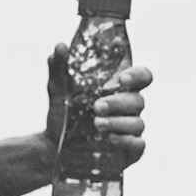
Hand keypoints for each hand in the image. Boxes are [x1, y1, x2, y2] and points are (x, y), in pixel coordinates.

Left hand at [44, 45, 152, 167]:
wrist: (53, 145)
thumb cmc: (64, 113)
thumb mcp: (58, 89)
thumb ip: (59, 67)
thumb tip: (60, 46)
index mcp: (119, 88)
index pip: (142, 76)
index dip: (137, 75)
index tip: (121, 78)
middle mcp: (129, 107)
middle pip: (138, 100)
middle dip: (118, 102)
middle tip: (97, 106)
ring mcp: (131, 129)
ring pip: (137, 123)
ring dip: (118, 122)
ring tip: (96, 124)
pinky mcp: (130, 150)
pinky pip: (138, 144)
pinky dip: (126, 141)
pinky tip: (110, 139)